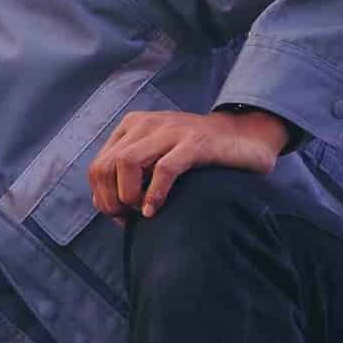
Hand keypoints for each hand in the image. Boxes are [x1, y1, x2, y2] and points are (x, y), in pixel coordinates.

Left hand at [89, 107, 287, 223]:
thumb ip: (128, 175)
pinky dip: (154, 194)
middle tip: (128, 218)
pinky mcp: (196, 143)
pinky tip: (154, 211)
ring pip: (126, 163)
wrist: (244, 136)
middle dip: (111, 200)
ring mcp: (171, 131)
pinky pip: (163, 169)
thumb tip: (100, 203)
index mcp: (132, 126)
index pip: (98, 166)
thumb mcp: (155, 157)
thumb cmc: (197, 154)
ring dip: (128, 195)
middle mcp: (147, 124)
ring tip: (141, 212)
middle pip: (106, 166)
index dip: (102, 197)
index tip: (120, 216)